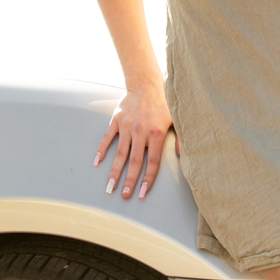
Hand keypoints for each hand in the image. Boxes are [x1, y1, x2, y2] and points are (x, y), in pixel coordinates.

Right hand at [93, 85, 174, 199]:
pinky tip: (97, 163)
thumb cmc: (164, 103)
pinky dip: (101, 150)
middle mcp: (140, 131)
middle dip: (129, 181)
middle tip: (124, 195)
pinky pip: (107, 138)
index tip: (142, 194)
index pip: (152, 162)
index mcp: (156, 133)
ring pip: (120, 154)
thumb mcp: (177, 120)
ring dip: (114, 172)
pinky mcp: (116, 120)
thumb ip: (180, 139)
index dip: (147, 179)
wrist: (146, 84)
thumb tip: (182, 156)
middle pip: (134, 162)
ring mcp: (126, 126)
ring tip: (109, 187)